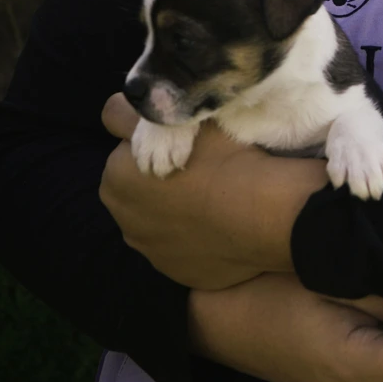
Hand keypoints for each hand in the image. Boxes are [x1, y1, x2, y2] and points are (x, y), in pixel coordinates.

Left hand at [99, 93, 327, 288]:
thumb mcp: (182, 120)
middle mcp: (123, 218)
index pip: (123, 143)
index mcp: (116, 176)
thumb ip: (144, 113)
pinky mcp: (176, 272)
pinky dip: (192, 236)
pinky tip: (219, 224)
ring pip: (155, 217)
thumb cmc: (225, 159)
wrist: (266, 216)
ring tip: (211, 197)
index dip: (151, 131)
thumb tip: (129, 109)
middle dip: (154, 173)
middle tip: (197, 165)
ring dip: (171, 207)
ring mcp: (149, 250)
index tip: (179, 134)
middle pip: (135, 182)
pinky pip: (178, 246)